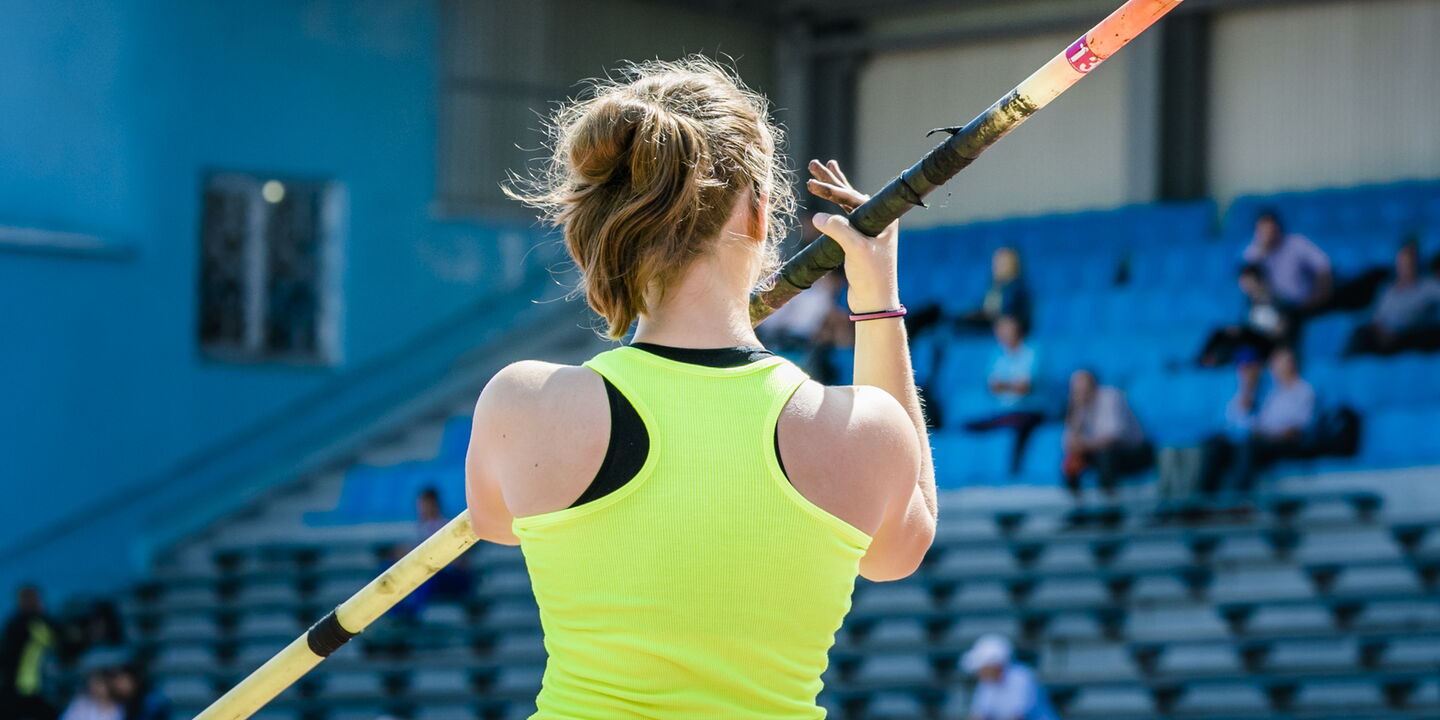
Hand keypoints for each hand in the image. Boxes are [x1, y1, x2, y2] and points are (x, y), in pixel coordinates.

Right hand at [807, 159, 898, 312]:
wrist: (874, 301)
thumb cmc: (871, 276)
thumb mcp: (856, 251)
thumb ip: (839, 231)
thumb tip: (818, 216)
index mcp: (883, 218)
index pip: (854, 197)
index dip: (833, 190)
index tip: (813, 185)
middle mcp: (877, 219)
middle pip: (850, 193)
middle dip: (831, 179)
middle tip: (814, 164)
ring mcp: (867, 229)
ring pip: (845, 202)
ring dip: (831, 188)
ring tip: (818, 170)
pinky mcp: (856, 239)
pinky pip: (842, 216)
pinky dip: (831, 205)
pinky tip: (826, 196)